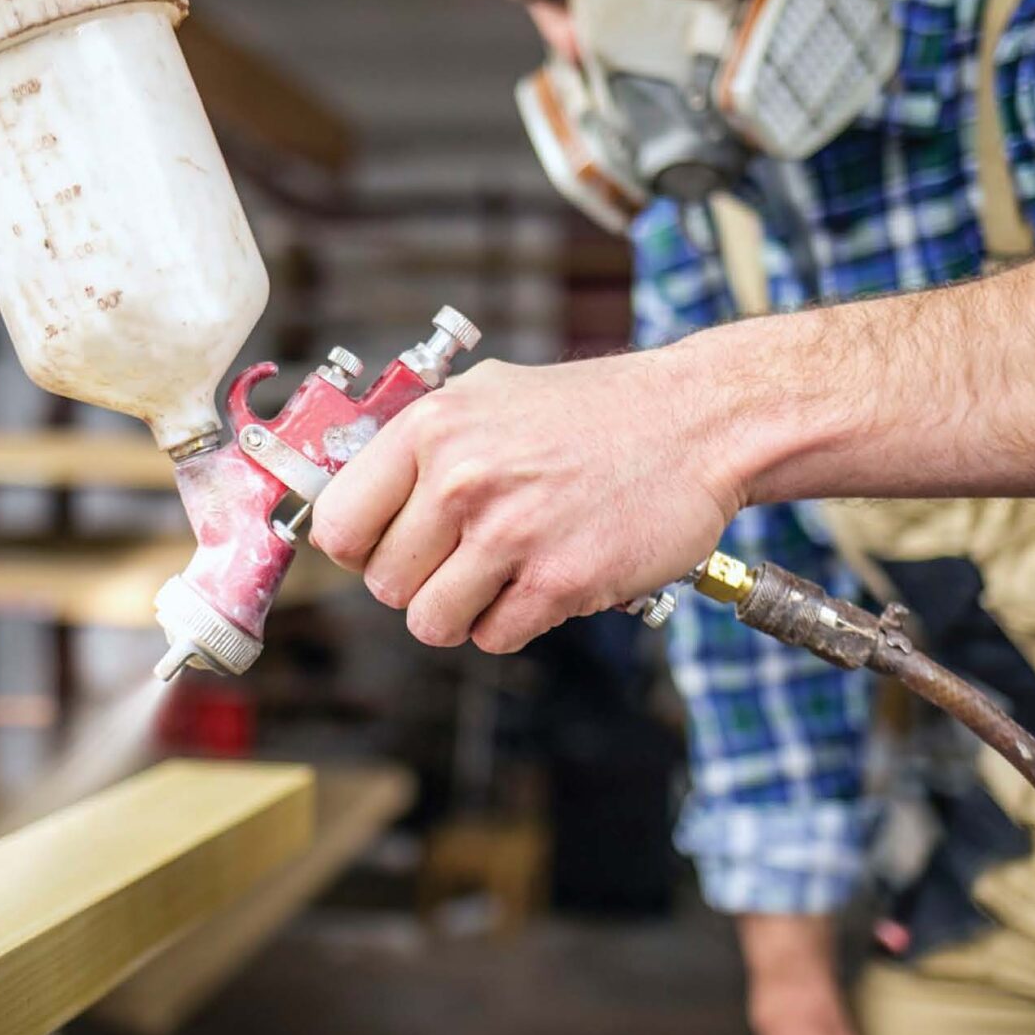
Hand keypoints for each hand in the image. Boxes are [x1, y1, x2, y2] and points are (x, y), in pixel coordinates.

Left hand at [309, 346, 744, 653]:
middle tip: (463, 558)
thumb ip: (416, 446)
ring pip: (431, 622)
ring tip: (501, 574)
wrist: (696, 423)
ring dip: (462, 612)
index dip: (358, 549)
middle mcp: (462, 480)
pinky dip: (514, 622)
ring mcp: (510, 533)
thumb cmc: (592, 411)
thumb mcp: (485, 396)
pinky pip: (494, 638)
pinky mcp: (559, 580)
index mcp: (432, 429)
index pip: (337, 526)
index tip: (383, 548)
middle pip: (384, 585)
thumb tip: (351, 500)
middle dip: (419, 582)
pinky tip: (543, 580)